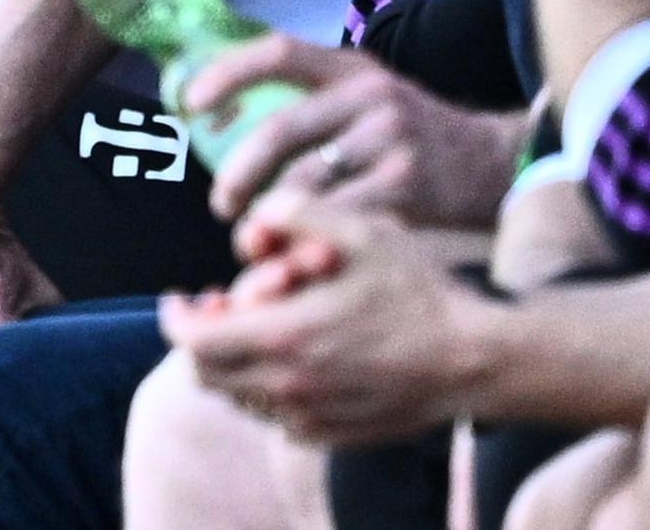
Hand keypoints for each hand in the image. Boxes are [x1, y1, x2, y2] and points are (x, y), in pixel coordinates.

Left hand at [159, 201, 490, 444]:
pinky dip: (268, 388)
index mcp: (283, 338)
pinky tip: (295, 358)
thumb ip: (293, 214)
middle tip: (219, 306)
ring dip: (234, 362)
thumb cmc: (417, 291)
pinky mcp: (332, 435)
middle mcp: (288, 388)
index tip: (180, 296)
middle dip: (201, 337)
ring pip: (239, 397)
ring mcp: (310, 418)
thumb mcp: (358, 232)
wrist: (473, 358)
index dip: (176, 317)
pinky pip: (277, 417)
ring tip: (259, 325)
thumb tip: (249, 219)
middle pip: (207, 374)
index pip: (193, 341)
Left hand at [182, 35, 518, 236]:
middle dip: (238, 173)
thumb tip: (218, 113)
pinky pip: (338, 222)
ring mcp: (393, 145)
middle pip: (280, 131)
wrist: (493, 163)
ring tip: (250, 239)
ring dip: (265, 218)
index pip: (280, 52)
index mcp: (353, 69)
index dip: (228, 73)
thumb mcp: (368, 94)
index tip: (191, 104)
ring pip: (305, 185)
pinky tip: (291, 255)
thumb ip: (310, 98)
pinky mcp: (409, 193)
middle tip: (221, 204)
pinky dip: (305, 241)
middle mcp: (373, 99)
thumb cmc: (409, 133)